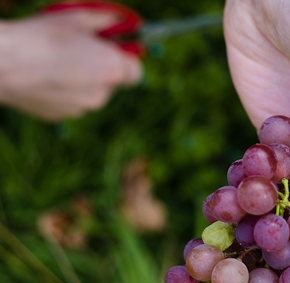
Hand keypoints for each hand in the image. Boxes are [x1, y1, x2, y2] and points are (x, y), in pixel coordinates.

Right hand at [0, 10, 141, 120]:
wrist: (4, 63)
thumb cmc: (41, 36)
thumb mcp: (77, 18)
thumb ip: (106, 21)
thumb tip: (119, 22)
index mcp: (113, 70)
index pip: (136, 72)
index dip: (127, 61)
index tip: (116, 51)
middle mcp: (102, 94)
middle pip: (113, 82)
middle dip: (103, 69)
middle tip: (82, 52)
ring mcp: (82, 108)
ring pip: (92, 93)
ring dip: (83, 80)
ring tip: (57, 62)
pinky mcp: (63, 116)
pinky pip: (72, 102)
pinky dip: (65, 91)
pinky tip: (46, 76)